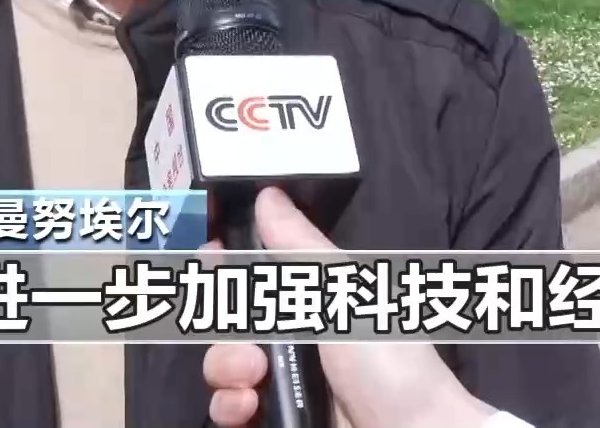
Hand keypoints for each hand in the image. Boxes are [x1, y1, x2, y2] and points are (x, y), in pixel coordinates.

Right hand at [203, 188, 496, 427]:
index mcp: (316, 301)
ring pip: (222, 365)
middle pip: (230, 319)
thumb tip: (267, 194)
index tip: (212, 255)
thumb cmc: (388, 361)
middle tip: (250, 343)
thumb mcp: (347, 293)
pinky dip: (228, 406)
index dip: (229, 262)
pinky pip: (228, 409)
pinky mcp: (275, 420)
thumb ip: (300, 247)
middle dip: (226, 323)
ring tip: (252, 380)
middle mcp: (296, 339)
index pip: (259, 273)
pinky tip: (246, 408)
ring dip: (224, 368)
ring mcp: (284, 384)